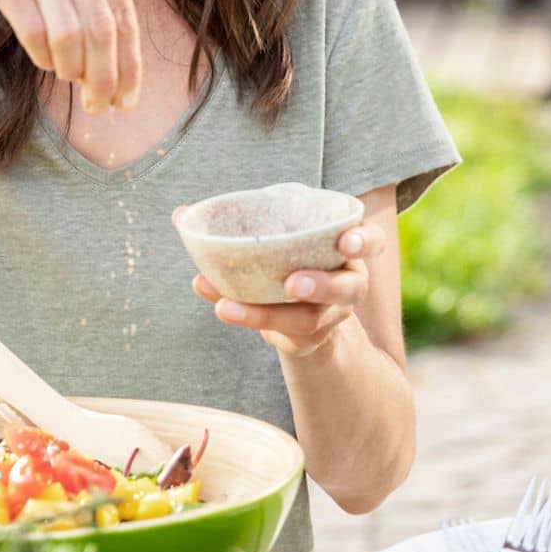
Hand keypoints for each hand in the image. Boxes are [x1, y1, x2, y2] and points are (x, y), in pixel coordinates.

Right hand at [0, 0, 141, 111]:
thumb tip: (120, 65)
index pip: (124, 15)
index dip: (129, 65)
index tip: (126, 101)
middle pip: (102, 28)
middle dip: (104, 76)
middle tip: (99, 106)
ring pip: (69, 32)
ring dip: (73, 68)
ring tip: (68, 78)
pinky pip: (32, 28)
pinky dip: (42, 55)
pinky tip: (44, 63)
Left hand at [190, 223, 383, 357]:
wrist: (296, 306)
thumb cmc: (287, 257)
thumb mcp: (276, 236)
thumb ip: (239, 223)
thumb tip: (179, 214)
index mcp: (345, 248)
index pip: (371, 242)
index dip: (364, 242)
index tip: (346, 242)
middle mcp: (347, 283)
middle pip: (347, 288)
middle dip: (323, 285)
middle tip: (292, 284)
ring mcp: (329, 315)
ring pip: (309, 320)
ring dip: (268, 313)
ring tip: (228, 307)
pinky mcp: (307, 337)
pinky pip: (282, 334)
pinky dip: (248, 317)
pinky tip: (223, 308)